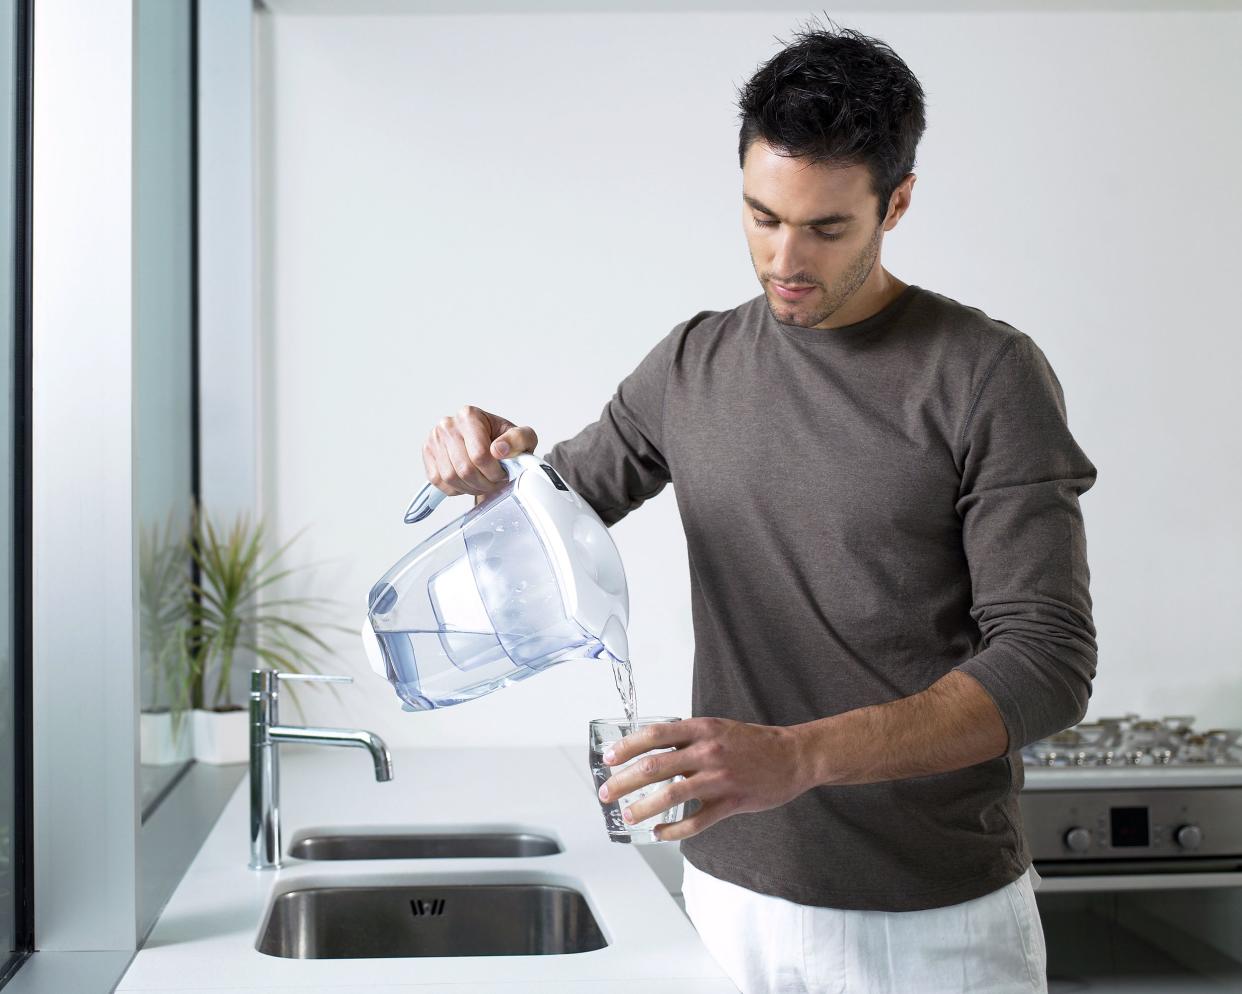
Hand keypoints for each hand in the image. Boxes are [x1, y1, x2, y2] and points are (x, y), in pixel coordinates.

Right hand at [422, 405, 537, 502]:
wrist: (489, 443)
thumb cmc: (504, 441)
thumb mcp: (522, 437)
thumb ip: (518, 439)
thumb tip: (499, 450)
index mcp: (469, 416)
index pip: (479, 454)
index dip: (494, 472)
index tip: (503, 474)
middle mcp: (448, 425)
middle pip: (465, 468)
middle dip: (484, 483)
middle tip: (494, 482)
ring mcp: (434, 440)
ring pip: (451, 477)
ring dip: (471, 487)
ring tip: (483, 483)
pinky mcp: (427, 454)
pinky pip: (439, 481)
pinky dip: (456, 488)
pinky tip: (468, 482)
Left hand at [597, 717, 811, 841]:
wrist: (794, 756)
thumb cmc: (753, 743)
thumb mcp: (718, 729)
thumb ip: (688, 739)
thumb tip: (652, 752)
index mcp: (702, 728)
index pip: (655, 735)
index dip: (627, 747)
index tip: (609, 758)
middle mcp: (708, 751)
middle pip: (654, 766)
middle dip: (624, 781)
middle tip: (606, 793)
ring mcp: (720, 778)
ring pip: (671, 795)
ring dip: (643, 807)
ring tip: (627, 815)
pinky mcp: (731, 802)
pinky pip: (696, 821)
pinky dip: (673, 830)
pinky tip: (659, 833)